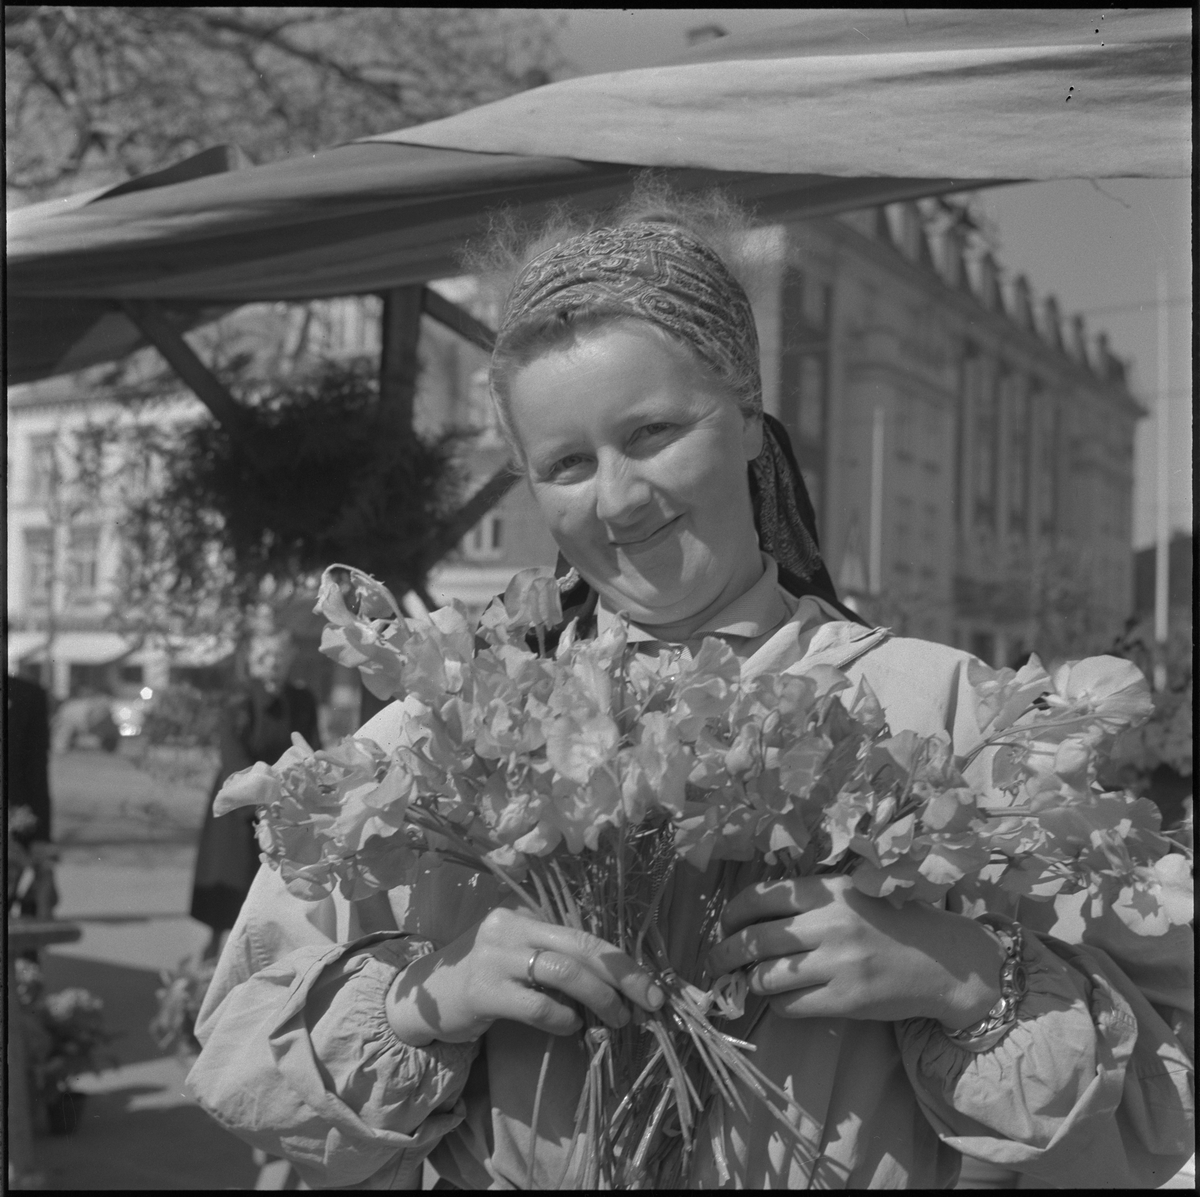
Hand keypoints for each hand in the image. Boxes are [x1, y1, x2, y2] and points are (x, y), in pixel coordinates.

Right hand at [386, 906, 664, 1046]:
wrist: (425, 998)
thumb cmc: (485, 980)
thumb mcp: (522, 960)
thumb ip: (560, 966)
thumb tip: (619, 992)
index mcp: (527, 916)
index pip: (586, 934)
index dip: (624, 962)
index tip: (653, 989)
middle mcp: (512, 927)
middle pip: (581, 946)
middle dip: (622, 976)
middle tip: (649, 1004)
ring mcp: (495, 956)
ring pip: (563, 971)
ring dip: (598, 999)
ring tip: (615, 1022)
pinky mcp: (482, 990)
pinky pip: (536, 1004)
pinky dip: (562, 1019)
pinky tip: (570, 1028)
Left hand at [706, 875, 1003, 1027]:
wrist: (945, 961)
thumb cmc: (891, 923)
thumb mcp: (850, 894)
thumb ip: (807, 899)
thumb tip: (749, 916)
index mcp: (827, 891)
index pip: (759, 898)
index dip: (732, 914)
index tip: (725, 926)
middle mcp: (829, 924)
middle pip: (754, 939)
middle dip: (725, 952)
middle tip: (715, 961)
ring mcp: (838, 964)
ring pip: (767, 975)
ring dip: (749, 981)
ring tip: (745, 982)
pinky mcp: (846, 1000)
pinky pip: (791, 1005)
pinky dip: (777, 1003)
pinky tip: (781, 998)